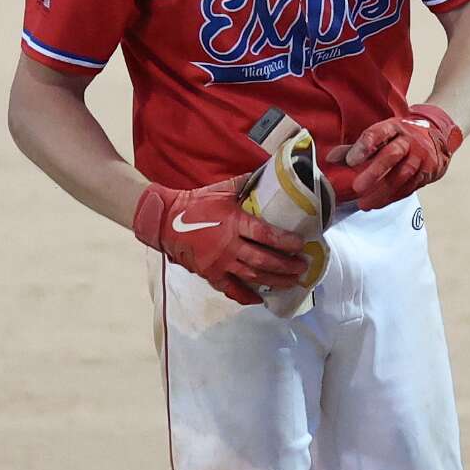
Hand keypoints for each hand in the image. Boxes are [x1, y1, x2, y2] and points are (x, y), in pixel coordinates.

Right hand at [132, 178, 308, 305]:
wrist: (166, 221)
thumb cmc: (196, 203)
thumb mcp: (222, 189)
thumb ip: (246, 183)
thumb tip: (268, 172)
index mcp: (234, 223)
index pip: (266, 235)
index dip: (286, 242)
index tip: (301, 245)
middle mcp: (229, 246)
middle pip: (264, 261)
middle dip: (287, 266)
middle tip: (302, 267)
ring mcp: (219, 263)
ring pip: (253, 277)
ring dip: (275, 281)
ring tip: (292, 282)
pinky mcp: (210, 274)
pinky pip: (231, 290)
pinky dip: (247, 296)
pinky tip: (261, 298)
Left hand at [326, 104, 461, 210]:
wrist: (437, 137)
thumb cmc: (401, 137)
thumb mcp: (380, 136)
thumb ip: (355, 148)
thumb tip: (330, 158)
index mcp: (393, 127)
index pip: (377, 133)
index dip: (364, 146)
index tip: (350, 161)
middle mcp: (408, 140)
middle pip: (392, 154)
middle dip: (374, 172)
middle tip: (357, 188)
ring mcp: (420, 157)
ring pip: (401, 175)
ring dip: (382, 192)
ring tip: (364, 204)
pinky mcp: (426, 172)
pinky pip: (409, 187)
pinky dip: (392, 197)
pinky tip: (378, 203)